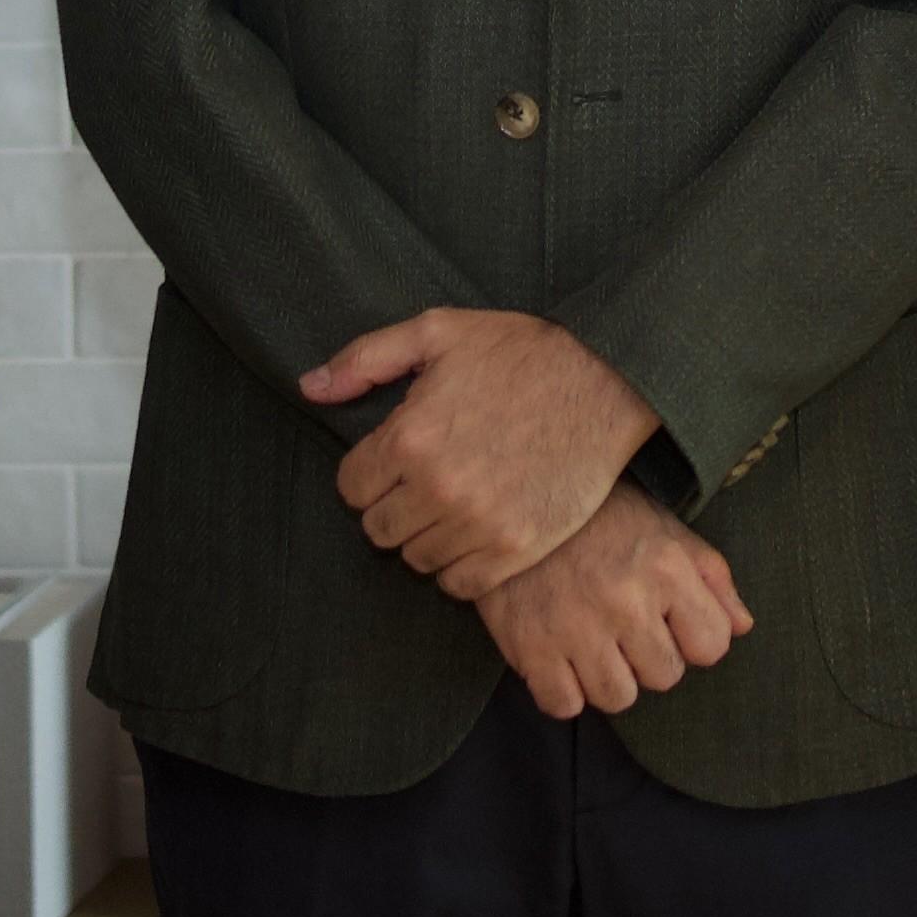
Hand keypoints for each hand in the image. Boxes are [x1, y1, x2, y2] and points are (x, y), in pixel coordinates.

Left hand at [304, 308, 660, 599]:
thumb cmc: (521, 351)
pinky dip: (460, 565)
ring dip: (427, 535)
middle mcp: (437, 488)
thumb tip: (309, 387)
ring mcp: (478, 524)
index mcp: (409, 437)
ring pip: (416, 559)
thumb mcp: (438, 332)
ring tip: (455, 502)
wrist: (607, 380)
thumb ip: (366, 359)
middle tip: (425, 481)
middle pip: (379, 530)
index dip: (369, 472)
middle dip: (393, 505)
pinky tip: (477, 531)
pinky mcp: (517, 548)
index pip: (351, 488)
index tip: (396, 458)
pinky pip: (460, 585)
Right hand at [474, 485, 753, 720]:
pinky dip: (563, 688)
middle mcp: (625, 599)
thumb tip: (742, 627)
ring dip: (607, 676)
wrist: (512, 497)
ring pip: (617, 698)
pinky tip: (560, 653)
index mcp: (665, 566)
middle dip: (648, 656)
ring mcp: (576, 626)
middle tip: (621, 623)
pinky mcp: (531, 645)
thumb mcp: (665, 529)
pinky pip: (564, 704)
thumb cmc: (599, 517)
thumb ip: (712, 578)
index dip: (693, 637)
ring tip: (592, 639)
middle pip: (665, 677)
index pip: (712, 646)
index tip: (667, 619)